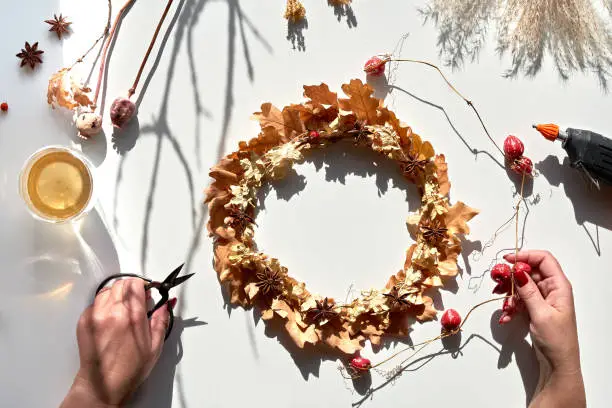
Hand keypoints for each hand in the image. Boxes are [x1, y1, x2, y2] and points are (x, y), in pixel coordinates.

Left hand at [61, 279, 173, 407]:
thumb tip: (166, 303)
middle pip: (120, 283)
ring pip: (106, 291)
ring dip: (116, 295)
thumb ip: (161, 320)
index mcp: (132, 316)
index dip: (143, 286)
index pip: (136, 284)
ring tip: (122, 310)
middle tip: (136, 300)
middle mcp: (112, 311)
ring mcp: (95, 315)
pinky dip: (103, 306)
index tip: (146, 293)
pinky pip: (95, 303)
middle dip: (130, 288)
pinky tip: (109, 319)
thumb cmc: (130, 369)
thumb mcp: (155, 346)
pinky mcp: (84, 321)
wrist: (104, 385)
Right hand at [503, 251, 584, 407]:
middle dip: (512, 274)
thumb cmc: (556, 339)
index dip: (525, 256)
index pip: (544, 259)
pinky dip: (511, 303)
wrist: (558, 363)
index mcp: (559, 286)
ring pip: (522, 284)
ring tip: (498, 297)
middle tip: (496, 279)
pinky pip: (520, 298)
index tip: (507, 261)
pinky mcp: (535, 308)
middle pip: (530, 271)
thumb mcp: (541, 313)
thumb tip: (518, 271)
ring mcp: (543, 298)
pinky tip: (505, 314)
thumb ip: (529, 291)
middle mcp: (552, 288)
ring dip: (509, 290)